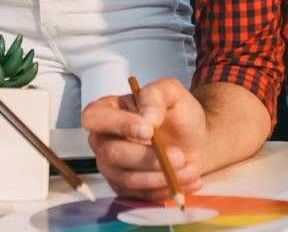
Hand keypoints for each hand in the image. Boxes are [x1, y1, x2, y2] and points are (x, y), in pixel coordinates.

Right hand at [81, 78, 206, 202]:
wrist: (193, 140)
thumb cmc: (177, 114)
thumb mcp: (172, 92)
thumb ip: (155, 95)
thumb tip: (147, 117)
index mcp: (106, 110)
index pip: (94, 117)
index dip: (119, 125)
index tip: (150, 131)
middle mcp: (102, 140)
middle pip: (112, 154)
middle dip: (148, 158)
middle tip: (178, 156)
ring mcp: (111, 166)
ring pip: (127, 179)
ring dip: (161, 176)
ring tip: (189, 168)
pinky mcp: (125, 187)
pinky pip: (140, 195)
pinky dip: (166, 189)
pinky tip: (188, 180)